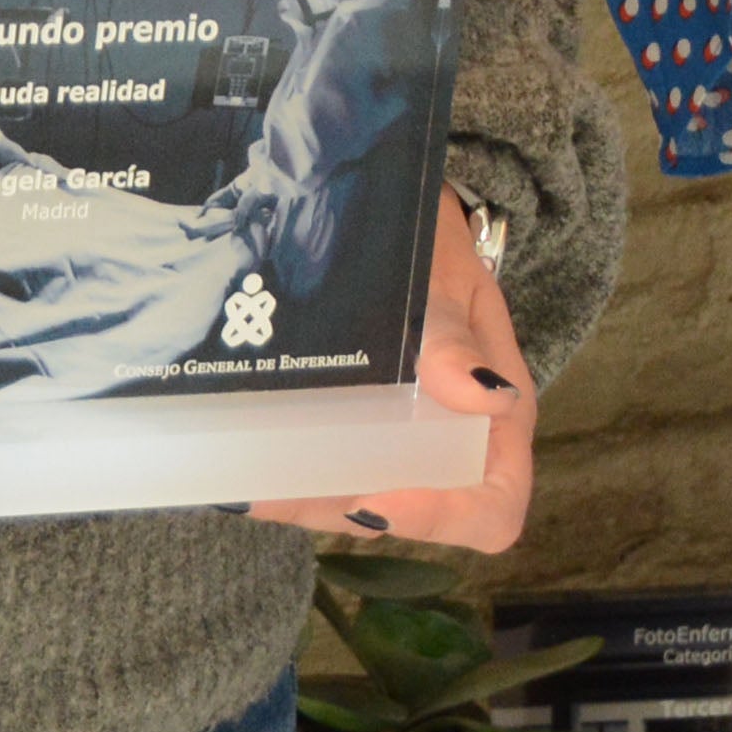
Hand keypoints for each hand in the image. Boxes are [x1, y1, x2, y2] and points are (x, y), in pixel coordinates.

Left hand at [258, 193, 536, 552]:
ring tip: (246, 479)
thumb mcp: (447, 283)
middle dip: (344, 508)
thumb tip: (489, 396)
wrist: (391, 212)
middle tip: (283, 485)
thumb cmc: (435, 249)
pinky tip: (236, 465)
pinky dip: (281, 478)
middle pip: (407, 516)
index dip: (442, 519)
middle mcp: (446, 446)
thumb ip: (455, 340)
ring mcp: (396, 444)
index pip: (492, 509)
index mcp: (495, 422)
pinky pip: (319, 475)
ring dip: (302, 499)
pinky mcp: (351, 433)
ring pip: (354, 504)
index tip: (378, 498)